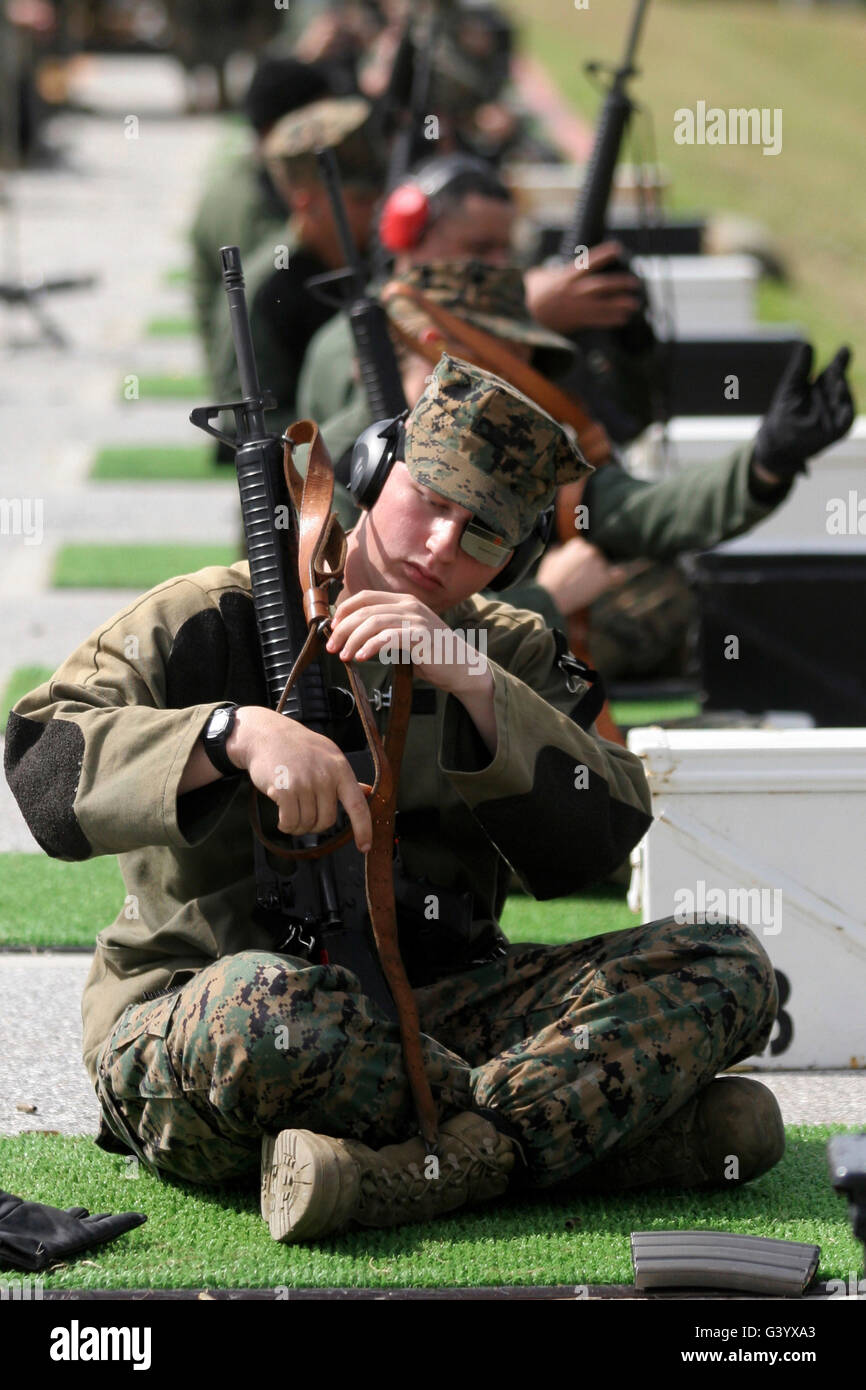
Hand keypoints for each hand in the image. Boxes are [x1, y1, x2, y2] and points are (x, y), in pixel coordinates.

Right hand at [228, 706, 372, 851]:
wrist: (266, 734)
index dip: (364, 829)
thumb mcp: (328, 755)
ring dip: (298, 826)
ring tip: (291, 812)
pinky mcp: (284, 790)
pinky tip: (282, 818)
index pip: (358, 805)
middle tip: (305, 816)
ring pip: (307, 823)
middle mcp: (324, 776)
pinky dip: (286, 826)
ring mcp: (304, 783)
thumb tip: (367, 793)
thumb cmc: (299, 746)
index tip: (365, 846)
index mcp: (340, 768)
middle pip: (327, 821)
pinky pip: (290, 822)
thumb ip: (345, 778)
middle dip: (315, 826)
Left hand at [326, 589, 484, 696]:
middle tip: (332, 647)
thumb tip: (352, 637)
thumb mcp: (406, 636)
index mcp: (405, 601)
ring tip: (344, 656)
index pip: (366, 597)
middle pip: (365, 610)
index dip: (345, 610)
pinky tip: (362, 657)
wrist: (463, 668)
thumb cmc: (433, 655)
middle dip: (343, 629)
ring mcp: (416, 620)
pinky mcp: (421, 636)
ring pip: (373, 623)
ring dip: (353, 640)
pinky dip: (371, 646)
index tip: (333, 629)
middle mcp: (410, 606)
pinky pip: (388, 637)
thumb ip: (385, 631)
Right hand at [525, 242, 642, 334]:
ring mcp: (576, 307)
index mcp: (567, 277)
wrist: (528, 316)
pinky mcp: (577, 320)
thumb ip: (552, 270)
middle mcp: (574, 291)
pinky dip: (611, 320)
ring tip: (635, 304)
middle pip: (600, 286)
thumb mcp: (540, 276)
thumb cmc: (534, 293)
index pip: (588, 262)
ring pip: (602, 305)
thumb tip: (552, 265)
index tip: (618, 248)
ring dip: (620, 305)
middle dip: (619, 284)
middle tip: (635, 283)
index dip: (603, 255)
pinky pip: (597, 321)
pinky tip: (623, 319)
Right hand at [536, 537, 626, 616]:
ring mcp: (599, 564)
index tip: (577, 568)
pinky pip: (619, 576)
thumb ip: (559, 549)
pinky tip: (624, 576)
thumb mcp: (550, 558)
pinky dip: (621, 577)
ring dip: (599, 575)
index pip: (585, 548)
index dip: (581, 560)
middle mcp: (591, 550)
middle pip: (597, 557)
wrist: (551, 597)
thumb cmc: (548, 579)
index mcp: (578, 544)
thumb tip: (562, 547)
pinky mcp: (605, 579)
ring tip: (585, 587)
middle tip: (580, 580)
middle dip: (591, 567)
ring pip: (605, 568)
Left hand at [753, 344, 854, 481]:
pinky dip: (847, 414)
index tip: (844, 350)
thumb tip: (807, 344)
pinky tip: (845, 407)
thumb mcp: (792, 387)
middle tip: (836, 367)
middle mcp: (833, 397)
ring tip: (839, 383)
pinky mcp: (837, 430)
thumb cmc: (784, 411)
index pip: (834, 370)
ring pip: (845, 400)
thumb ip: (800, 368)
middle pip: (839, 382)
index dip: (840, 360)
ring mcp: (837, 413)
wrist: (778, 438)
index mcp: (824, 384)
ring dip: (843, 392)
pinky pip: (846, 422)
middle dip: (839, 375)